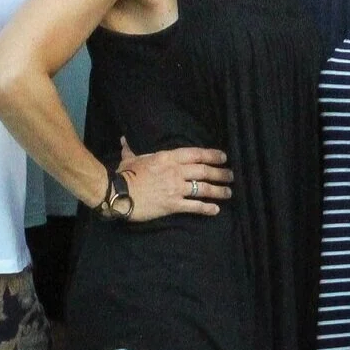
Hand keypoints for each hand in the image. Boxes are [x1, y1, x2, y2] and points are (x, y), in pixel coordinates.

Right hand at [117, 137, 232, 220]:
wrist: (118, 193)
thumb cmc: (124, 174)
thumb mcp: (130, 158)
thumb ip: (131, 149)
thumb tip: (124, 140)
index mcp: (168, 158)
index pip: (196, 154)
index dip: (212, 155)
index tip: (223, 157)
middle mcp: (175, 172)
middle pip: (204, 171)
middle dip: (220, 173)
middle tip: (231, 175)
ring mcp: (176, 189)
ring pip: (203, 188)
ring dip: (218, 190)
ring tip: (228, 192)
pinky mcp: (173, 205)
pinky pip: (194, 206)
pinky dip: (206, 208)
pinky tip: (215, 210)